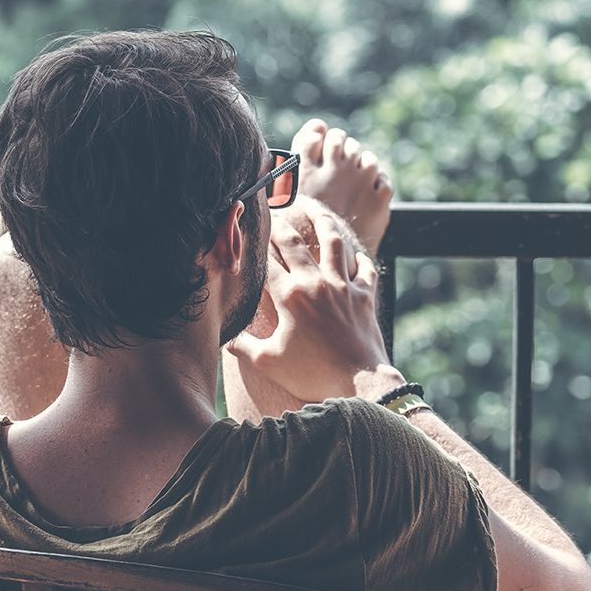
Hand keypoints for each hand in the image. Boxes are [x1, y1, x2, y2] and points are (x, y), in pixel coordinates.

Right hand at [227, 210, 393, 402]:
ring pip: (332, 241)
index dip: (254, 245)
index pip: (266, 261)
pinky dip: (359, 259)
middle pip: (293, 242)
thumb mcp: (268, 362)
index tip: (246, 234)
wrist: (359, 382)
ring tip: (313, 208)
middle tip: (271, 213)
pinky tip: (354, 255)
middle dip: (279, 225)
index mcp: (289, 296)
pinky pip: (364, 268)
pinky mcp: (364, 295)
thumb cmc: (311, 374)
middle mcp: (315, 282)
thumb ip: (243, 347)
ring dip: (321, 220)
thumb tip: (226, 339)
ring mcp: (342, 285)